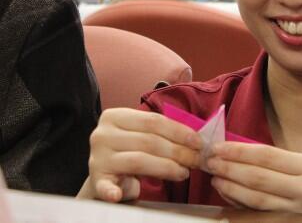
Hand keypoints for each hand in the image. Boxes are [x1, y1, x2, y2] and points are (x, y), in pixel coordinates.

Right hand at [78, 108, 203, 201]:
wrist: (106, 171)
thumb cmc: (130, 149)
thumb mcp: (142, 133)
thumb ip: (163, 132)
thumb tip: (195, 138)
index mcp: (115, 116)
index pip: (153, 120)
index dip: (179, 131)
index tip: (198, 142)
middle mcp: (102, 134)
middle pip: (149, 141)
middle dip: (178, 151)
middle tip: (196, 160)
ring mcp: (97, 157)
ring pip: (139, 160)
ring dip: (167, 168)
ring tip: (184, 172)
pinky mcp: (96, 179)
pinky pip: (105, 186)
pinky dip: (114, 191)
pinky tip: (127, 193)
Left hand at [206, 142, 301, 214]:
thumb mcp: (299, 168)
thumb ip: (271, 160)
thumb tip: (231, 150)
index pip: (266, 155)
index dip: (239, 151)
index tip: (218, 147)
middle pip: (258, 177)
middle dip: (230, 168)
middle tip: (211, 162)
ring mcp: (298, 212)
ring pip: (255, 199)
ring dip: (230, 187)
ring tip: (215, 178)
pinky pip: (256, 213)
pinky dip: (238, 203)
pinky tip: (227, 195)